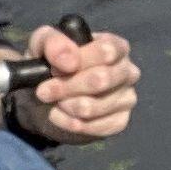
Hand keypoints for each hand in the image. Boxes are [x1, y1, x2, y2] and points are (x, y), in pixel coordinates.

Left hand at [14, 23, 138, 144]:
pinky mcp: (120, 122)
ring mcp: (127, 98)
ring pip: (95, 106)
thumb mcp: (42, 44)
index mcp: (115, 46)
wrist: (45, 100)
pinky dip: (70, 123)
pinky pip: (96, 127)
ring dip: (65, 106)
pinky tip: (60, 116)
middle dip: (67, 87)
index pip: (106, 51)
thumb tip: (70, 62)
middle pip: (102, 79)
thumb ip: (53, 42)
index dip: (78, 61)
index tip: (54, 70)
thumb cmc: (50, 64)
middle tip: (44, 91)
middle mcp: (128, 71)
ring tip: (52, 103)